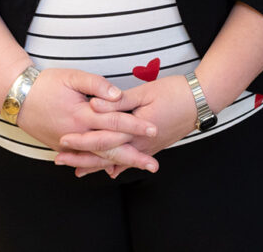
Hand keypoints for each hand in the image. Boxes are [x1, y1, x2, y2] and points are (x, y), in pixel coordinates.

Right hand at [14, 68, 158, 174]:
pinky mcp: (62, 148)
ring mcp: (68, 144)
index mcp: (81, 115)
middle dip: (133, 156)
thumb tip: (117, 95)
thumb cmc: (47, 83)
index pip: (114, 122)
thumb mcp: (72, 77)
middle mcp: (76, 134)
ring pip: (98, 157)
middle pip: (110, 148)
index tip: (153, 128)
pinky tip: (115, 168)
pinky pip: (85, 158)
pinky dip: (101, 164)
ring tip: (141, 167)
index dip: (135, 125)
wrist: (18, 98)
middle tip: (154, 164)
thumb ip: (97, 84)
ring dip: (120, 163)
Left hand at [60, 74, 196, 177]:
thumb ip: (119, 101)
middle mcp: (140, 144)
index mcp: (135, 129)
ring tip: (78, 169)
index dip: (81, 141)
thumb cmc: (175, 92)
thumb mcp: (146, 92)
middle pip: (106, 155)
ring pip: (117, 161)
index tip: (63, 141)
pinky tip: (110, 171)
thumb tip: (94, 105)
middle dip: (82, 158)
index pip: (102, 139)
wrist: (202, 100)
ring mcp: (149, 148)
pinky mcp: (155, 147)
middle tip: (60, 160)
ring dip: (96, 165)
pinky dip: (119, 165)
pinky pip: (133, 160)